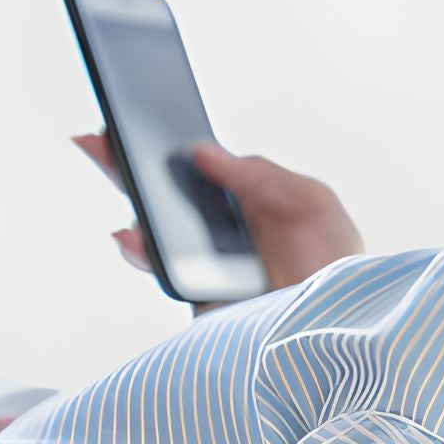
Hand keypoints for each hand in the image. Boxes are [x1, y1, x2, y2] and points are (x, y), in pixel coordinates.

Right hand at [73, 133, 364, 294]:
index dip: (162, 142)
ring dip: (134, 201)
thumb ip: (262, 176)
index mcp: (246, 198)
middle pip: (162, 190)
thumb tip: (203, 152)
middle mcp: (218, 228)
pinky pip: (160, 268)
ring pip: (154, 226)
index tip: (135, 116)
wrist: (341, 326)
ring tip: (121, 172)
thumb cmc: (334, 265)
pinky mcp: (196, 294)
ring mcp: (203, 260)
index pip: (195, 164)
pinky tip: (136, 234)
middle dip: (127, 163)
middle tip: (102, 139)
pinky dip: (142, 251)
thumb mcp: (312, 204)